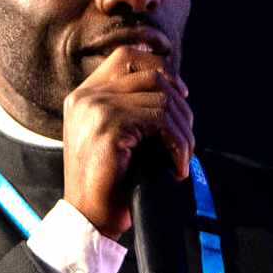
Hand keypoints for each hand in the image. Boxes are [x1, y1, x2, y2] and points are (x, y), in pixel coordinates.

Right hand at [62, 45, 193, 237]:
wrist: (89, 217)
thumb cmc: (108, 183)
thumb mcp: (116, 138)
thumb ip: (132, 110)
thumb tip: (174, 92)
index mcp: (85, 95)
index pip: (127, 56)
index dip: (161, 65)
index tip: (182, 92)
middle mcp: (87, 96)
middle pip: (151, 74)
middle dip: (180, 103)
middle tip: (187, 134)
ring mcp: (96, 108)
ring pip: (162, 98)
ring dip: (183, 130)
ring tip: (184, 156)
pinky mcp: (109, 126)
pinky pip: (160, 121)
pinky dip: (178, 144)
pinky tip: (178, 166)